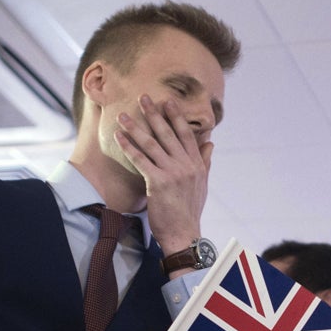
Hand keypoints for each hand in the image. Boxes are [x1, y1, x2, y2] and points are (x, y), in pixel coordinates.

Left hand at [114, 94, 211, 253]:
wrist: (184, 233)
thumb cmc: (190, 210)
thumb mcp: (203, 184)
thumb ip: (205, 161)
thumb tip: (210, 143)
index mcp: (197, 164)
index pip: (186, 135)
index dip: (176, 117)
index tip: (168, 102)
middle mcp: (186, 165)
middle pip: (168, 134)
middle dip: (155, 114)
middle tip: (143, 97)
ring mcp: (172, 173)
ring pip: (152, 144)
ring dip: (136, 127)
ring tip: (124, 115)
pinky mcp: (158, 182)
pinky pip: (141, 160)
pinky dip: (129, 147)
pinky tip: (120, 137)